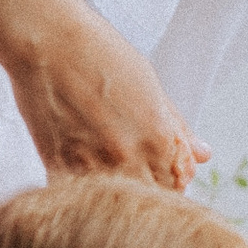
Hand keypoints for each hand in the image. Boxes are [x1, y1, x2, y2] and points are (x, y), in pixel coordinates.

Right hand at [6, 11, 204, 195]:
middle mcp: (128, 160)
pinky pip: (80, 196)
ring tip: (105, 163)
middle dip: (146, 189)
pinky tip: (81, 164)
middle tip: (131, 166)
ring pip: (115, 204)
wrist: (44, 43)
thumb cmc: (97, 53)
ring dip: (115, 193)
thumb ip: (177, 126)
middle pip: (149, 200)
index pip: (177, 187)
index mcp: (158, 139)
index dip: (170, 180)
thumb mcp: (149, 84)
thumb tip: (203, 154)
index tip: (160, 170)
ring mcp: (92, 168)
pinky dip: (84, 189)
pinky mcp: (58, 169)